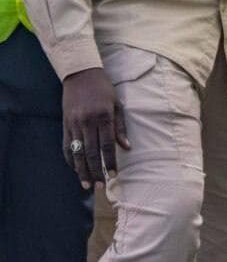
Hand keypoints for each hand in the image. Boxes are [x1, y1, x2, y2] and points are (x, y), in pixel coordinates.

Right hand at [62, 67, 128, 188]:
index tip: (114, 175)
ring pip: (78, 152)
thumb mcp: (117, 105)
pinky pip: (67, 146)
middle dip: (96, 171)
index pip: (107, 145)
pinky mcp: (65, 125)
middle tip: (100, 186)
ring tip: (87, 184)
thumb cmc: (104, 90)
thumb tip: (127, 147)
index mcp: (103, 116)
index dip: (110, 161)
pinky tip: (75, 169)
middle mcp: (87, 122)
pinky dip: (71, 159)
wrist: (81, 75)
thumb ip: (121, 127)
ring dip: (82, 170)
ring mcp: (74, 124)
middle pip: (91, 152)